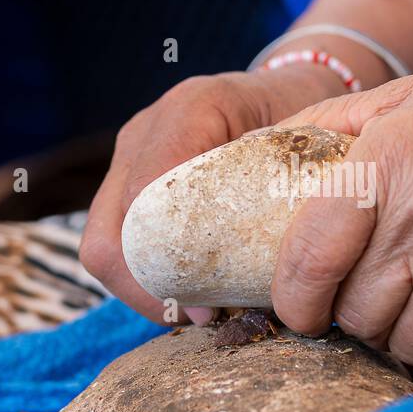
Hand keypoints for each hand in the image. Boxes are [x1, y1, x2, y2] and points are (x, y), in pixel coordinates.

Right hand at [81, 65, 347, 322]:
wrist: (293, 94)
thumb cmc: (305, 127)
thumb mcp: (308, 153)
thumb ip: (282, 201)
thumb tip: (269, 285)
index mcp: (189, 110)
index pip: (146, 201)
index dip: (167, 264)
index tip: (209, 306)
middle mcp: (145, 132)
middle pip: (108, 236)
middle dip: (149, 290)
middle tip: (202, 317)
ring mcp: (129, 157)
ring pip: (104, 248)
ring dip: (146, 289)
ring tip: (201, 309)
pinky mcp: (128, 182)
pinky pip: (117, 244)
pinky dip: (149, 276)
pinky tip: (193, 291)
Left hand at [270, 64, 412, 371]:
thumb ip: (332, 125)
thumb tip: (259, 153)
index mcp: (392, 165)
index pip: (310, 258)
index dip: (292, 297)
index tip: (297, 305)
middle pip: (356, 314)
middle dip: (353, 313)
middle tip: (370, 292)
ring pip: (404, 347)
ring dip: (404, 333)